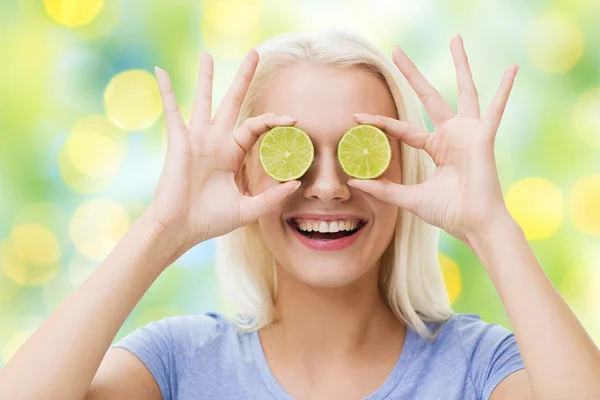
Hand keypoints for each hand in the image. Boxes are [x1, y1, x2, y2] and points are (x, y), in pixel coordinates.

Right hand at [142, 49, 300, 249]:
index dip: (274, 120)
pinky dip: (166, 91)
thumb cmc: (210, 221)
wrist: (181, 229)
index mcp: (232, 154)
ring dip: (206, 77)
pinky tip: (160, 70)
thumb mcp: (247, 209)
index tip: (294, 119)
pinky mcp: (179, 141)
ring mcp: (197, 139)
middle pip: (232, 101)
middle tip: (255, 53)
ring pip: (204, 100)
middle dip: (243, 78)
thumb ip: (271, 197)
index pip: (256, 127)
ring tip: (208, 54)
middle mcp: (216, 141)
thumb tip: (296, 184)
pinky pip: (172, 111)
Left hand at [347, 35, 517, 244]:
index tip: (357, 117)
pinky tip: (513, 68)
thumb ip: (384, 189)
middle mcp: (451, 134)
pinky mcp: (482, 136)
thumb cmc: (449, 212)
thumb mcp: (410, 198)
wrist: (474, 224)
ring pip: (463, 91)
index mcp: (435, 147)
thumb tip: (354, 183)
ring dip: (460, 64)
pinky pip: (495, 109)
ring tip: (455, 38)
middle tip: (396, 50)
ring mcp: (468, 132)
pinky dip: (505, 89)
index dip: (380, 122)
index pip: (403, 128)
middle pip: (428, 96)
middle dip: (412, 74)